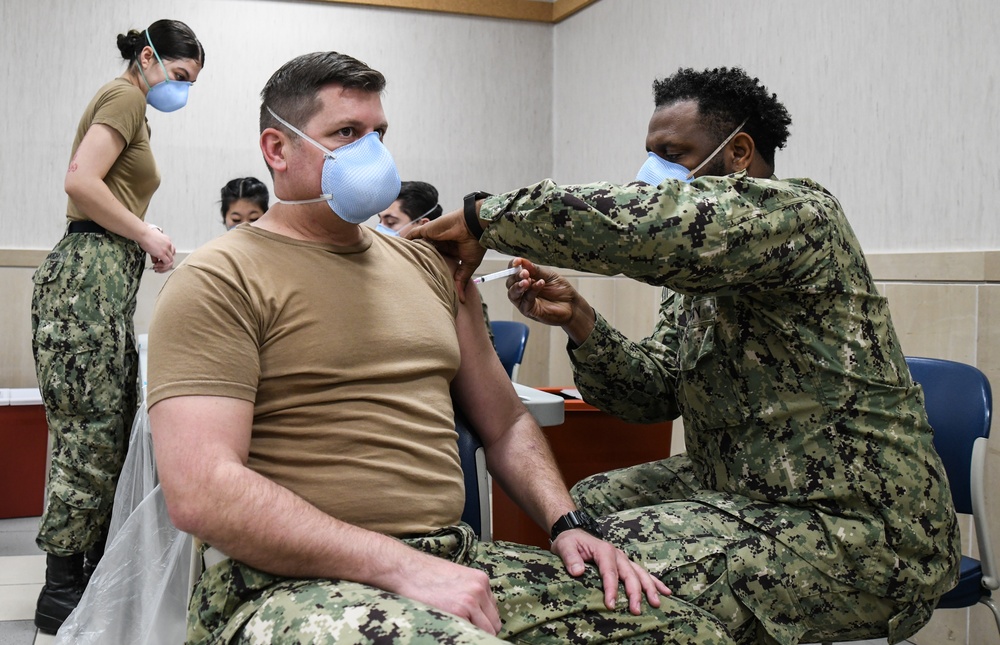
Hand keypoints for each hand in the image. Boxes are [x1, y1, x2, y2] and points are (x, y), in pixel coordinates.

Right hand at [140, 225, 174, 272]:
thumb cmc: (144, 236)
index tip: (160, 260)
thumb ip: (155, 252)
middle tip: (158, 266)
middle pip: (172, 257)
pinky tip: (155, 266)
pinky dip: (162, 266)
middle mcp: (169, 244)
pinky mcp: (162, 253)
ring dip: (164, 266)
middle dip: (165, 263)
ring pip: (171, 261)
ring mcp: (166, 249)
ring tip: (156, 267)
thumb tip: (155, 260)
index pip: (171, 251)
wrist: (142, 234)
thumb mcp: (153, 244)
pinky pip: (166, 263)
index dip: (166, 257)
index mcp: (167, 240)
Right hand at [388, 552, 501, 634]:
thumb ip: (472, 592)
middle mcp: (479, 590)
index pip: (493, 611)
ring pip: (486, 631)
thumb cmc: (427, 574)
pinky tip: (452, 629)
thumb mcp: (458, 577)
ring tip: (459, 631)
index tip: (475, 625)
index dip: (484, 621)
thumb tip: (480, 613)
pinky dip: (464, 634)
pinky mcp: (458, 613)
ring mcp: (470, 602)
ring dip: (475, 633)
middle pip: (493, 623)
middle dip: (483, 630)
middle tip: (467, 630)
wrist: (407, 570)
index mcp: (481, 580)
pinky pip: (471, 633)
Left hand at [404, 207, 485, 300]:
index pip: (436, 259)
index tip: (422, 278)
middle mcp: (441, 243)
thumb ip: (461, 280)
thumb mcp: (468, 265)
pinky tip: (398, 246)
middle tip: (407, 272)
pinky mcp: (427, 230)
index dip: (429, 266)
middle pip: (426, 251)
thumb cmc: (475, 243)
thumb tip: (462, 299)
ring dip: (410, 249)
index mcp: (450, 250)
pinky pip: (413, 234)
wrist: (474, 227)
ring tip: (398, 261)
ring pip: (418, 243)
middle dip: (418, 259)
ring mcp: (433, 236)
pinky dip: (406, 238)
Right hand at [505, 258, 578, 325]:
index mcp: (527, 279)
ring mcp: (525, 301)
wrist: (572, 305)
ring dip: (518, 286)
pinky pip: (525, 301)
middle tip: (525, 273)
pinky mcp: (529, 311)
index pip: (513, 272)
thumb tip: (522, 261)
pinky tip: (540, 284)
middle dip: (516, 276)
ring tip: (527, 281)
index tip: (516, 262)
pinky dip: (531, 291)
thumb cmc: (561, 290)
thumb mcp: (549, 275)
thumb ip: (535, 269)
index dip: (512, 266)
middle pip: (510, 283)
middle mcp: (523, 290)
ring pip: (512, 294)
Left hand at [551, 529, 670, 614]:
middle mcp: (617, 554)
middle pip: (629, 574)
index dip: (611, 589)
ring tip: (657, 603)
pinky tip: (665, 591)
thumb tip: (578, 572)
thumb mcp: (564, 547)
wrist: (573, 533)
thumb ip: (570, 559)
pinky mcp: (625, 563)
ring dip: (649, 588)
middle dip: (634, 593)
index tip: (611, 605)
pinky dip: (654, 581)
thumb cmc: (569, 542)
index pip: (610, 572)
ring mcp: (623, 558)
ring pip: (640, 573)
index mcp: (604, 550)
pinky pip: (642, 572)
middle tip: (636, 610)